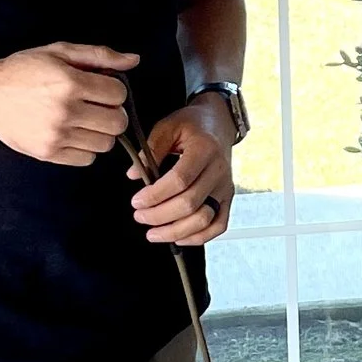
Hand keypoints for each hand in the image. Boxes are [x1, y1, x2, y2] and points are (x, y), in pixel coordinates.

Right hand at [0, 43, 138, 165]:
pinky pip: (87, 159)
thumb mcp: (59, 52)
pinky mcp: (48, 154)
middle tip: (96, 105)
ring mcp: (56, 136)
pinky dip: (85, 148)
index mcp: (70, 82)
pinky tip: (72, 133)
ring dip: (100, 132)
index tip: (100, 87)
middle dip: (112, 112)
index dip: (114, 89)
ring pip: (105, 144)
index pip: (118, 93)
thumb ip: (99, 55)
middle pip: (117, 123)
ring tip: (83, 119)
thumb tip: (134, 60)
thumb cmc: (24, 70)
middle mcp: (65, 111)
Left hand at [128, 97, 235, 245]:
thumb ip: (150, 149)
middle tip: (139, 216)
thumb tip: (133, 175)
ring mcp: (225, 187)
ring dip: (175, 231)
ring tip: (153, 233)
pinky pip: (219, 225)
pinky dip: (199, 237)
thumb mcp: (168, 126)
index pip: (180, 180)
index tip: (137, 201)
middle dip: (160, 216)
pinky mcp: (228, 198)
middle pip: (190, 204)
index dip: (156, 195)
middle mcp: (218, 170)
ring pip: (204, 219)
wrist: (219, 123)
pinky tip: (178, 238)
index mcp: (204, 149)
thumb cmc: (193, 124)